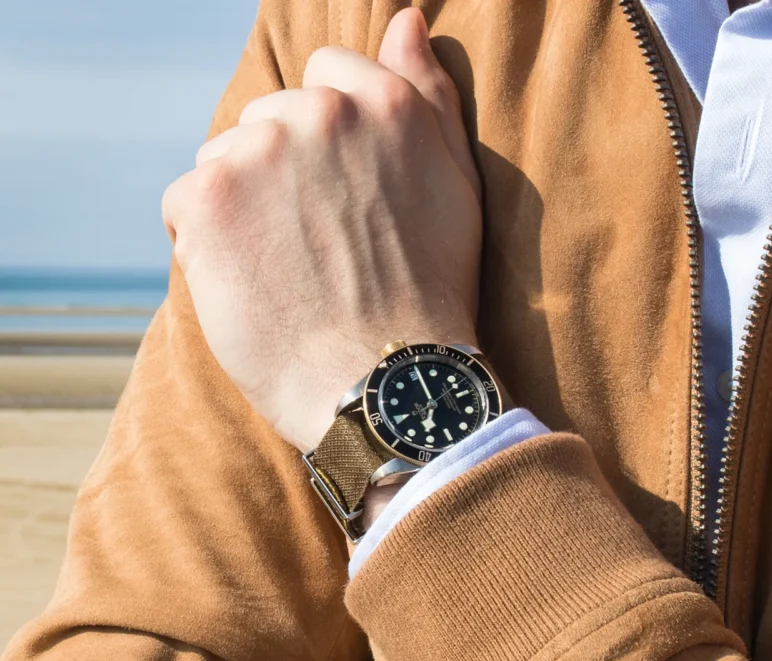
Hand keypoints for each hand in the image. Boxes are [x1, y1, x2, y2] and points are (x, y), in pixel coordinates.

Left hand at [162, 8, 481, 452]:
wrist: (384, 383)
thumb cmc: (427, 297)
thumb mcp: (455, 188)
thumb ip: (428, 98)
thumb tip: (406, 20)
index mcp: (381, 104)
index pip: (324, 78)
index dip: (326, 147)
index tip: (340, 203)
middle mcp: (319, 114)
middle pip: (267, 121)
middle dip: (282, 177)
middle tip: (316, 251)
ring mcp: (257, 153)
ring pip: (224, 161)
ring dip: (242, 209)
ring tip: (284, 273)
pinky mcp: (206, 201)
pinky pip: (183, 205)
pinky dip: (204, 244)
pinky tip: (249, 287)